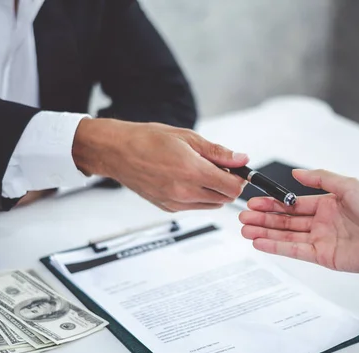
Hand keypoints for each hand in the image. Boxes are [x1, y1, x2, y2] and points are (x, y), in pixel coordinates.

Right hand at [72, 119, 248, 211]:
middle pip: (224, 199)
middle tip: (217, 167)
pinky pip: (193, 206)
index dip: (239, 179)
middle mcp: (185, 192)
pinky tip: (186, 179)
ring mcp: (175, 202)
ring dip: (214, 192)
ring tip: (200, 171)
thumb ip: (217, 152)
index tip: (236, 169)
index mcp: (192, 172)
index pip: (232, 188)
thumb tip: (240, 159)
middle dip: (227, 184)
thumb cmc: (147, 140)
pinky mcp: (167, 207)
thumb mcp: (187, 138)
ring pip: (210, 205)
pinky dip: (198, 196)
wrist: (117, 152)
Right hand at [239, 169, 358, 296]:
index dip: (272, 203)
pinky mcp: (322, 257)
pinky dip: (276, 247)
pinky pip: (294, 250)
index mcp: (327, 204)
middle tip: (242, 217)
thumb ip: (320, 178)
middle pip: (285, 220)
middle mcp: (321, 222)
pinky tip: (259, 243)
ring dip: (264, 233)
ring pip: (286, 235)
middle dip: (263, 218)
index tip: (253, 201)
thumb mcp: (349, 185)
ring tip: (244, 230)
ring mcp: (321, 240)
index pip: (292, 203)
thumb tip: (296, 173)